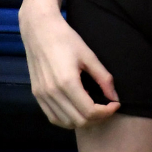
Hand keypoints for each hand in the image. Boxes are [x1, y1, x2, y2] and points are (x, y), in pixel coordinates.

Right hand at [19, 3, 119, 128]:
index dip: (106, 112)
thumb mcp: (88, 55)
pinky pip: (53, 117)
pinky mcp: (36, 94)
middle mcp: (52, 92)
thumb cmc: (65, 38)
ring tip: (92, 108)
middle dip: (97, 118)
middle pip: (79, 121)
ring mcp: (42, 95)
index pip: (90, 112)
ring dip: (82, 121)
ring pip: (66, 123)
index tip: (115, 104)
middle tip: (106, 108)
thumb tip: (115, 98)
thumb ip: (103, 78)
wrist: (39, 28)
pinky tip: (76, 110)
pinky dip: (67, 120)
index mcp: (67, 82)